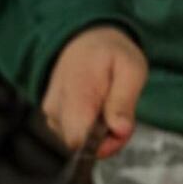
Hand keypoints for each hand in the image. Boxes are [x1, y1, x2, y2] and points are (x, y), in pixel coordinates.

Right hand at [42, 25, 147, 158]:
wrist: (84, 38)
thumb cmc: (109, 52)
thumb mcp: (131, 68)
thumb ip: (124, 101)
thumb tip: (120, 130)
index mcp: (76, 93)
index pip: (78, 140)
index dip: (103, 144)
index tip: (120, 129)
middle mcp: (56, 106)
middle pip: (79, 144)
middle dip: (105, 138)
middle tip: (120, 114)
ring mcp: (51, 112)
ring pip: (76, 140)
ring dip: (97, 132)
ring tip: (108, 104)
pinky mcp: (52, 116)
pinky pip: (73, 133)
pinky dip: (88, 126)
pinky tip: (97, 107)